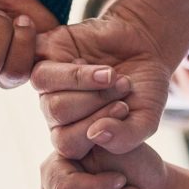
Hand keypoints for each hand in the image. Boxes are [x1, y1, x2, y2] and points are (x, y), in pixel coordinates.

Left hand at [34, 0, 188, 155]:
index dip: (96, 128)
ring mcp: (46, 83)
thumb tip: (95, 134)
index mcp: (71, 132)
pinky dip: (77, 74)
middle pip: (58, 114)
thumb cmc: (142, 88)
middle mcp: (54, 110)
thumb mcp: (145, 119)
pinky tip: (101, 70)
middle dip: (97, 102)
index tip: (124, 108)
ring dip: (88, 86)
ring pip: (52, 97)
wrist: (145, 45)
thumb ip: (126, 137)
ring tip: (114, 77)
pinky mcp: (42, 55)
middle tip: (123, 87)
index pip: (67, 144)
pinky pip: (42, 72)